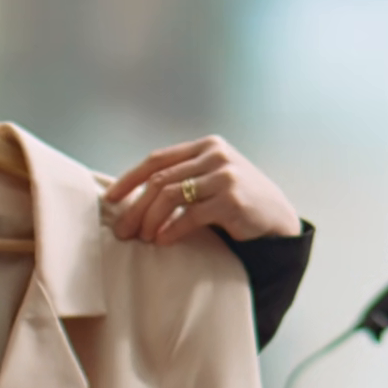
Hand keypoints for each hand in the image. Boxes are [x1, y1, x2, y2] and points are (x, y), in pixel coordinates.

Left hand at [103, 136, 301, 246]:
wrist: (278, 219)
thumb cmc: (238, 201)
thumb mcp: (212, 178)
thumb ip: (184, 176)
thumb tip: (134, 196)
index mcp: (206, 146)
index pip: (157, 159)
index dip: (129, 179)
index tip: (110, 199)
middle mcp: (215, 156)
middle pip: (160, 179)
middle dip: (135, 207)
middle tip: (122, 231)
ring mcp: (225, 176)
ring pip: (170, 196)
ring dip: (150, 220)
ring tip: (143, 238)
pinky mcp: (232, 200)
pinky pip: (190, 215)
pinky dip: (172, 230)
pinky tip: (163, 241)